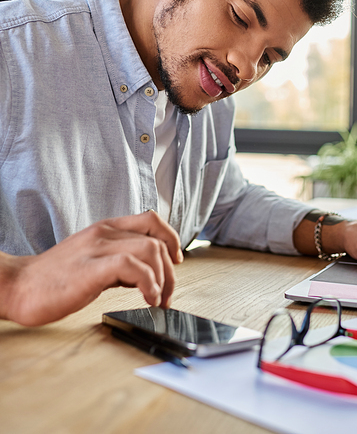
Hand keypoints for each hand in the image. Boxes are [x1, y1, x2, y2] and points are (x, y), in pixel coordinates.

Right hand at [0, 211, 182, 325]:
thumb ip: (118, 261)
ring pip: (150, 250)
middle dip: (171, 270)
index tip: (175, 262)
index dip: (171, 238)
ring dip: (163, 278)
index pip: (151, 220)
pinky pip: (132, 267)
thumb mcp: (92, 260)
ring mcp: (97, 249)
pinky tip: (147, 298)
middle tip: (167, 293)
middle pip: (157, 239)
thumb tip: (144, 274)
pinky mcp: (91, 269)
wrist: (18, 286)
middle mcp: (104, 233)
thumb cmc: (53, 279)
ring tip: (157, 299)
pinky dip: (148, 283)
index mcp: (105, 228)